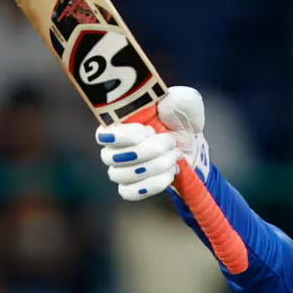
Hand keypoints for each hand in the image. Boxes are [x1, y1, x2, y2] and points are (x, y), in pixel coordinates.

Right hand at [95, 86, 210, 201]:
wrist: (189, 147)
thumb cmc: (180, 122)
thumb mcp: (185, 104)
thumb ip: (178, 100)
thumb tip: (163, 106)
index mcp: (119, 124)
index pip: (102, 135)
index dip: (123, 136)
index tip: (148, 131)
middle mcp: (113, 147)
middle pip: (112, 158)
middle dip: (147, 152)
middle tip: (170, 142)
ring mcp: (119, 169)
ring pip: (122, 175)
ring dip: (154, 167)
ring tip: (174, 158)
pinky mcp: (130, 187)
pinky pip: (128, 192)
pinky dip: (151, 185)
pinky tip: (169, 175)